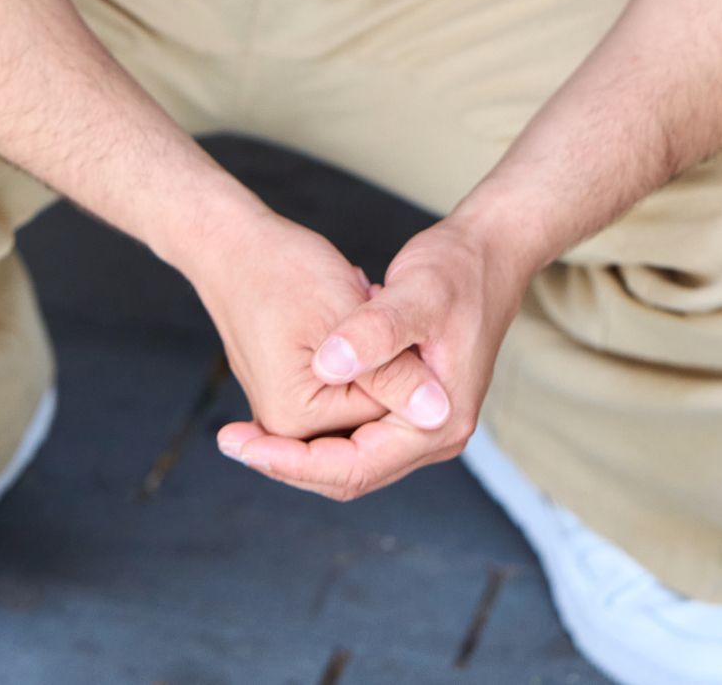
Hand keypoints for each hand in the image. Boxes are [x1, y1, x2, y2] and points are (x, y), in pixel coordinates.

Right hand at [196, 206, 452, 441]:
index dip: (412, 385)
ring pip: (360, 408)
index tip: (417, 333)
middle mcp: (285, 426)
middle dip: (391, 377)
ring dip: (377, 368)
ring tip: (363, 307)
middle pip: (369, 425)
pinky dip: (361, 364)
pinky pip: (342, 393)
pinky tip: (353, 314)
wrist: (230, 245)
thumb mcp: (347, 314)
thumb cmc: (281, 268)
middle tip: (384, 313)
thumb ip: (393, 374)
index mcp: (295, 419)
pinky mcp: (291, 392)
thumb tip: (441, 416)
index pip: (383, 428)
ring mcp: (284, 412)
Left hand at [216, 213, 529, 500]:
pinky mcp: (411, 403)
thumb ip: (374, 333)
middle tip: (232, 440)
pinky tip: (282, 404)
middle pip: (350, 472)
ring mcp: (424, 422)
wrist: (489, 250)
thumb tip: (329, 366)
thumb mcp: (414, 294)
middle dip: (289, 462)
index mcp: (438, 423)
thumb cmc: (455, 268)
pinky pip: (358, 431)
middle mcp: (435, 434)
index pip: (355, 467)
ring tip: (246, 428)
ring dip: (301, 447)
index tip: (242, 445)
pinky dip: (320, 425)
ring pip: (351, 455)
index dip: (292, 462)